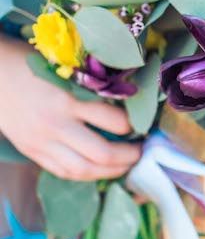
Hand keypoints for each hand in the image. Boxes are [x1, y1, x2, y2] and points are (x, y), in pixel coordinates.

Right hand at [0, 36, 140, 180]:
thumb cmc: (29, 63)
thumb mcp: (63, 67)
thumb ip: (88, 87)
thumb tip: (122, 102)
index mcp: (66, 98)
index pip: (112, 119)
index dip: (131, 125)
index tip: (141, 123)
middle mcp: (55, 124)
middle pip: (101, 153)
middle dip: (127, 156)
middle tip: (141, 152)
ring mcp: (42, 142)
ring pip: (83, 169)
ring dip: (110, 171)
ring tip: (125, 166)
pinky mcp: (32, 152)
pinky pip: (63, 172)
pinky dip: (86, 174)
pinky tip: (99, 170)